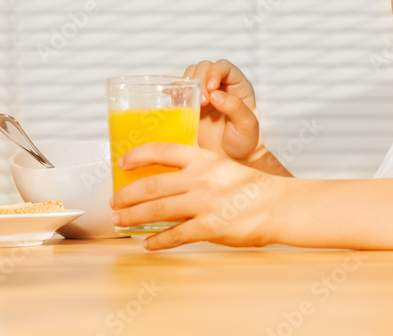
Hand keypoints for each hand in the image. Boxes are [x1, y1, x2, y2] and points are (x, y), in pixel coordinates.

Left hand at [110, 142, 281, 249]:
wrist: (277, 206)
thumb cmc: (249, 187)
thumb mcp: (220, 166)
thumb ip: (195, 169)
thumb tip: (164, 178)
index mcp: (202, 158)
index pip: (161, 150)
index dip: (137, 156)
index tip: (122, 163)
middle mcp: (200, 177)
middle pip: (152, 184)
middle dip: (127, 195)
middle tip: (115, 202)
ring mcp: (204, 203)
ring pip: (157, 209)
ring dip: (134, 217)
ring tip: (121, 222)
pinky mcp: (209, 227)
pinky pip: (175, 235)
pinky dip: (157, 241)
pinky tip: (147, 243)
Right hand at [184, 60, 261, 164]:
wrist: (233, 159)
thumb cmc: (244, 142)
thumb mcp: (247, 126)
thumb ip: (235, 107)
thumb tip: (216, 94)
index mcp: (238, 86)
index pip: (224, 67)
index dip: (215, 72)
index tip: (211, 87)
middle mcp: (222, 86)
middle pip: (206, 67)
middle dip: (200, 80)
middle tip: (203, 102)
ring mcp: (206, 94)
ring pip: (192, 74)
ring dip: (188, 85)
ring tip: (192, 104)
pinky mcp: (193, 104)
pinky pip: (181, 90)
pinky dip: (176, 91)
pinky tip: (175, 99)